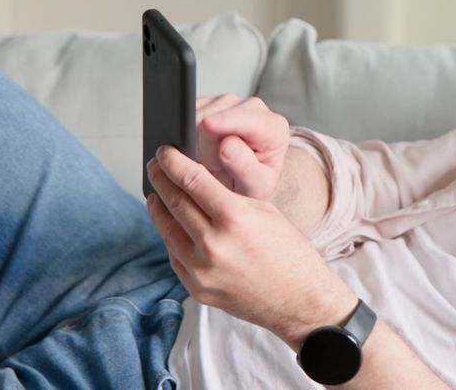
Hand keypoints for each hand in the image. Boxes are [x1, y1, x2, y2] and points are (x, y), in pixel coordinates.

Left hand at [146, 145, 355, 346]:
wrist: (300, 301)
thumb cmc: (290, 255)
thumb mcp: (265, 213)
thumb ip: (229, 198)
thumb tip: (198, 183)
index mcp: (235, 218)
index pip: (191, 180)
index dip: (172, 163)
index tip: (164, 154)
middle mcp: (214, 244)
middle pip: (174, 202)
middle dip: (161, 180)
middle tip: (155, 168)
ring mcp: (202, 270)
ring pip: (167, 230)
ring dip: (159, 209)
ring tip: (157, 195)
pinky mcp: (197, 288)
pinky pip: (175, 256)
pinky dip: (171, 237)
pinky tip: (172, 226)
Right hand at [195, 95, 289, 200]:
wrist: (245, 181)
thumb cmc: (254, 183)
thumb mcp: (256, 186)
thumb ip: (245, 168)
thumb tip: (227, 145)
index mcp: (273, 127)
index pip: (244, 117)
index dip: (224, 121)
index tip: (208, 125)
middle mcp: (254, 108)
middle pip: (213, 115)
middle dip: (204, 145)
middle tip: (215, 166)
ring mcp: (230, 102)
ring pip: (195, 114)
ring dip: (195, 141)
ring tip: (211, 159)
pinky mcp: (210, 102)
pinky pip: (186, 115)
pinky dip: (188, 135)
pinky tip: (202, 149)